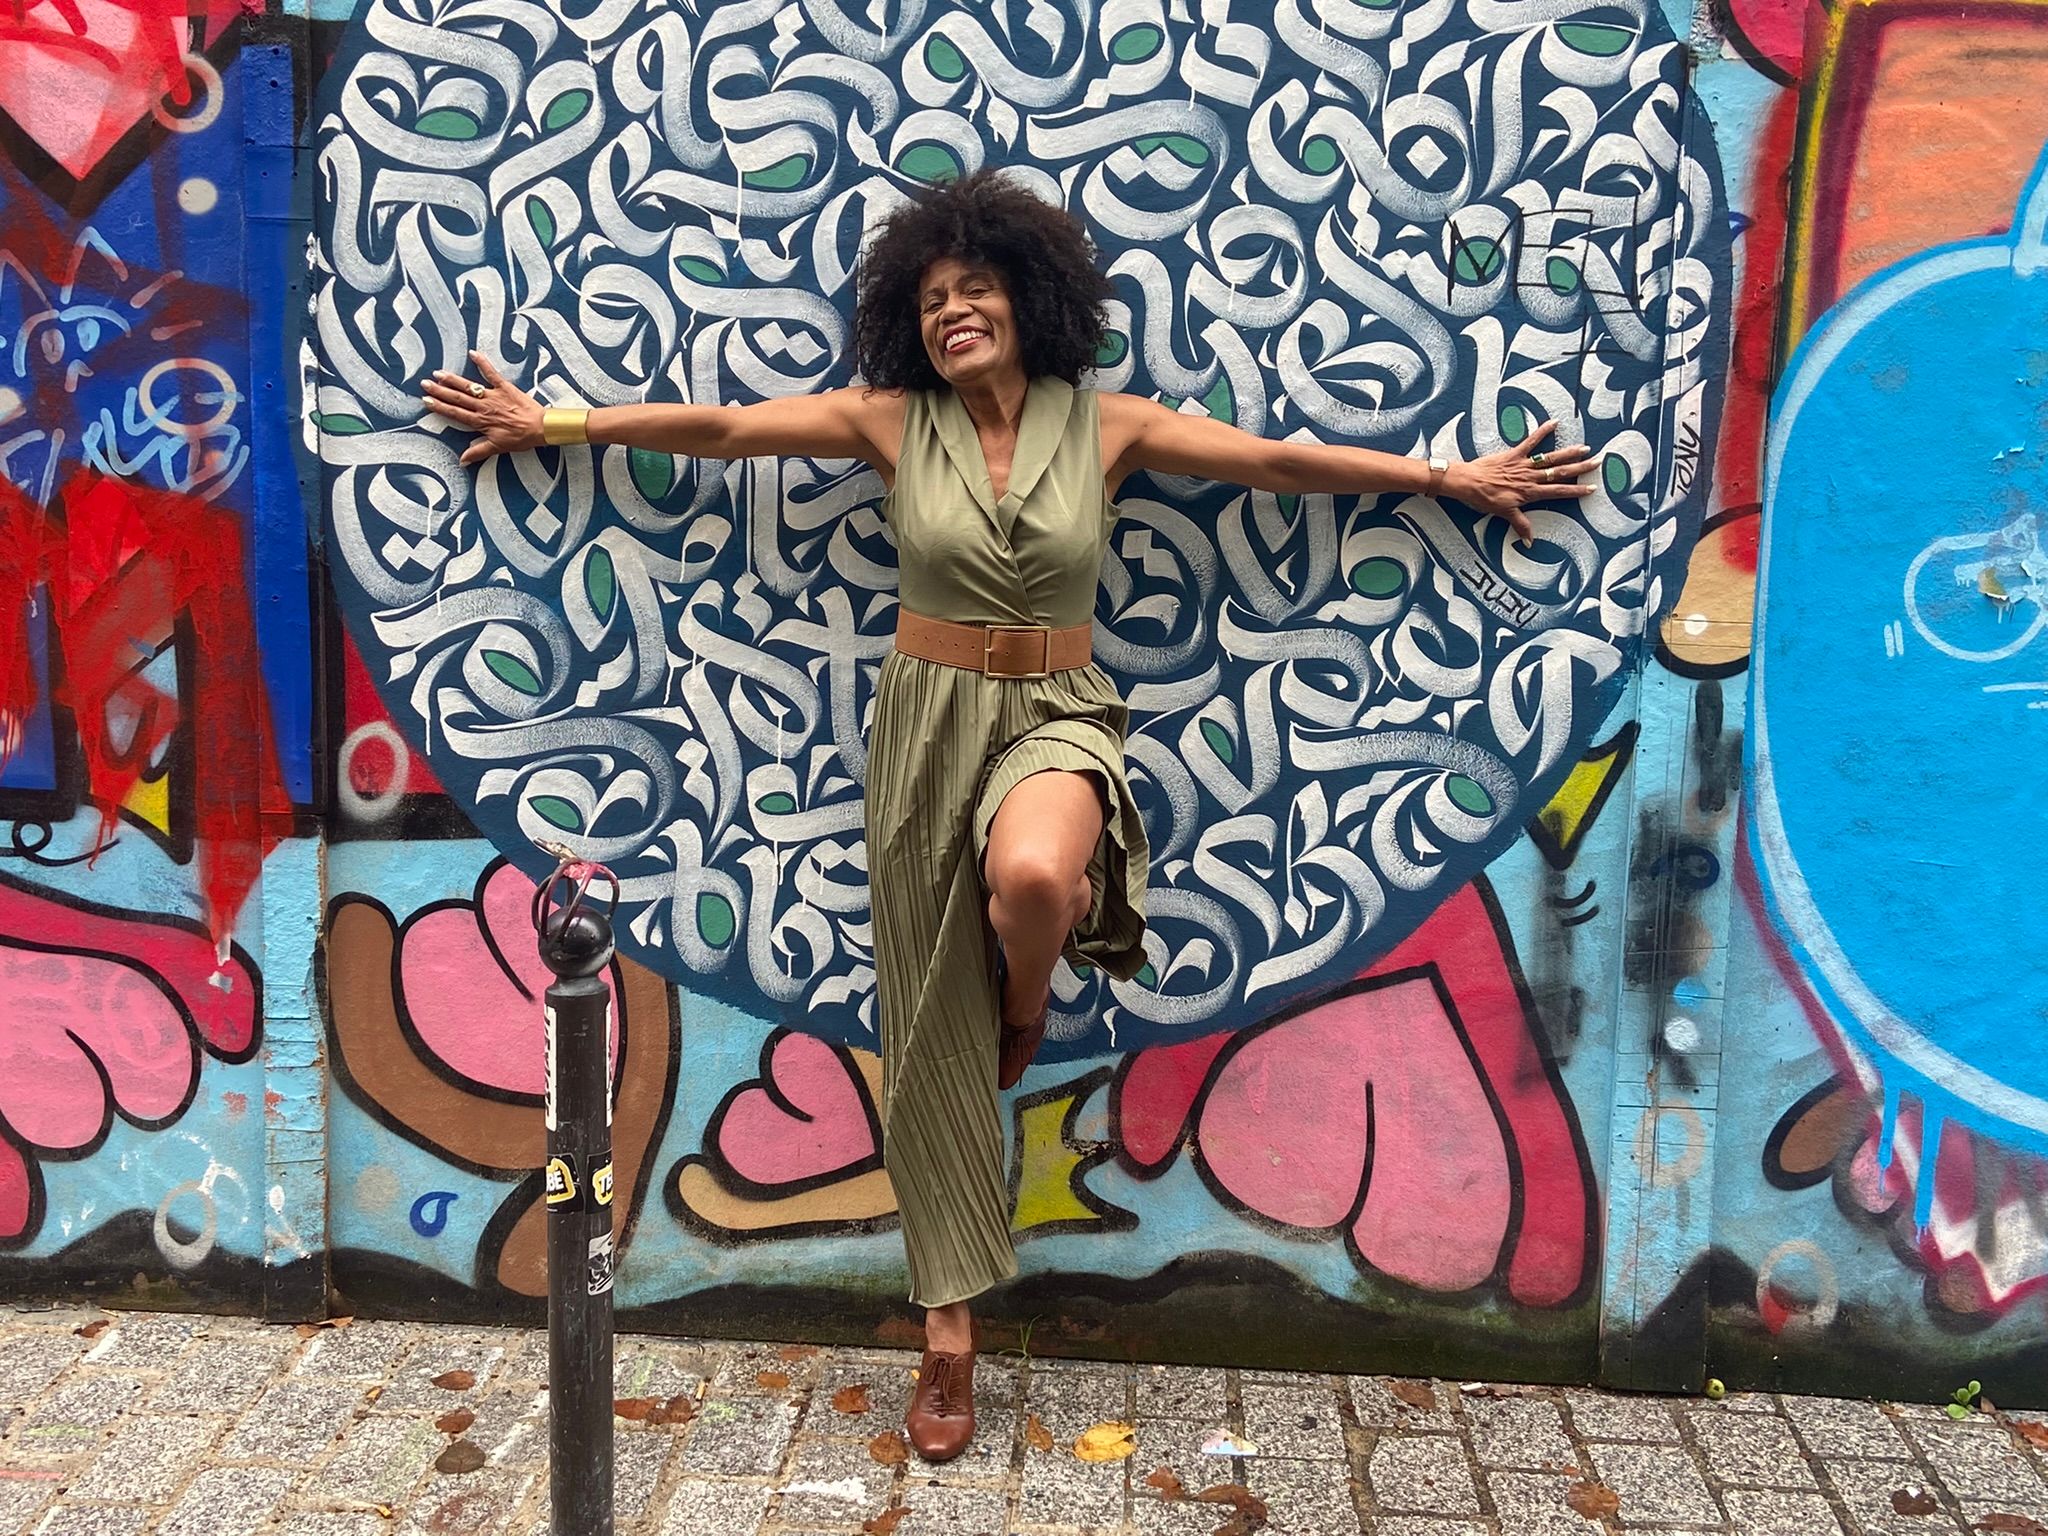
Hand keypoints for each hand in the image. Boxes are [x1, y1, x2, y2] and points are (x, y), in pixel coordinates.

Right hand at [419, 352, 545, 466]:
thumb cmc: (521, 438)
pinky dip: (483, 362)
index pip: (455, 413)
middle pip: (457, 398)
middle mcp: (483, 407)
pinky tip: (473, 353)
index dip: (439, 407)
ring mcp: (493, 396)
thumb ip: (478, 452)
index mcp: (480, 421)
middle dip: (439, 390)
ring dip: (452, 379)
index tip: (427, 401)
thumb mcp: (498, 448)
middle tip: (425, 383)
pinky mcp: (505, 387)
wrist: (540, 428)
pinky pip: (491, 373)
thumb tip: (462, 460)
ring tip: (438, 373)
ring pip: (468, 386)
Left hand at [1441, 420, 1597, 543]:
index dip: (1576, 490)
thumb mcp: (1504, 513)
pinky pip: (1531, 441)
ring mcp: (1523, 464)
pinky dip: (1542, 431)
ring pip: (1550, 458)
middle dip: (1580, 467)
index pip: (1558, 491)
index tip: (1591, 488)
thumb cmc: (1484, 499)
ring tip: (1584, 447)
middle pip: (1560, 472)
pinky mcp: (1514, 453)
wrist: (1467, 483)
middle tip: (1597, 462)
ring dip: (1568, 452)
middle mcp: (1530, 477)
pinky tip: (1555, 422)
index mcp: (1530, 492)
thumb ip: (1521, 525)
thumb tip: (1531, 542)